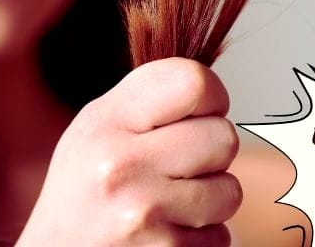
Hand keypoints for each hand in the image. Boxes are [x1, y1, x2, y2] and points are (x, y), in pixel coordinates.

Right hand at [16, 57, 240, 245]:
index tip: (202, 112)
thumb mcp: (98, 126)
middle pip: (223, 136)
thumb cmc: (84, 186)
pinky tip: (166, 231)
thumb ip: (148, 100)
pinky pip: (220, 236)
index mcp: (106, 120)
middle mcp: (119, 163)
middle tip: (181, 164)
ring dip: (211, 198)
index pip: (194, 82)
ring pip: (229, 190)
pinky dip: (202, 237)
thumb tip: (210, 87)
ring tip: (172, 200)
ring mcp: (140, 211)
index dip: (213, 96)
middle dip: (213, 152)